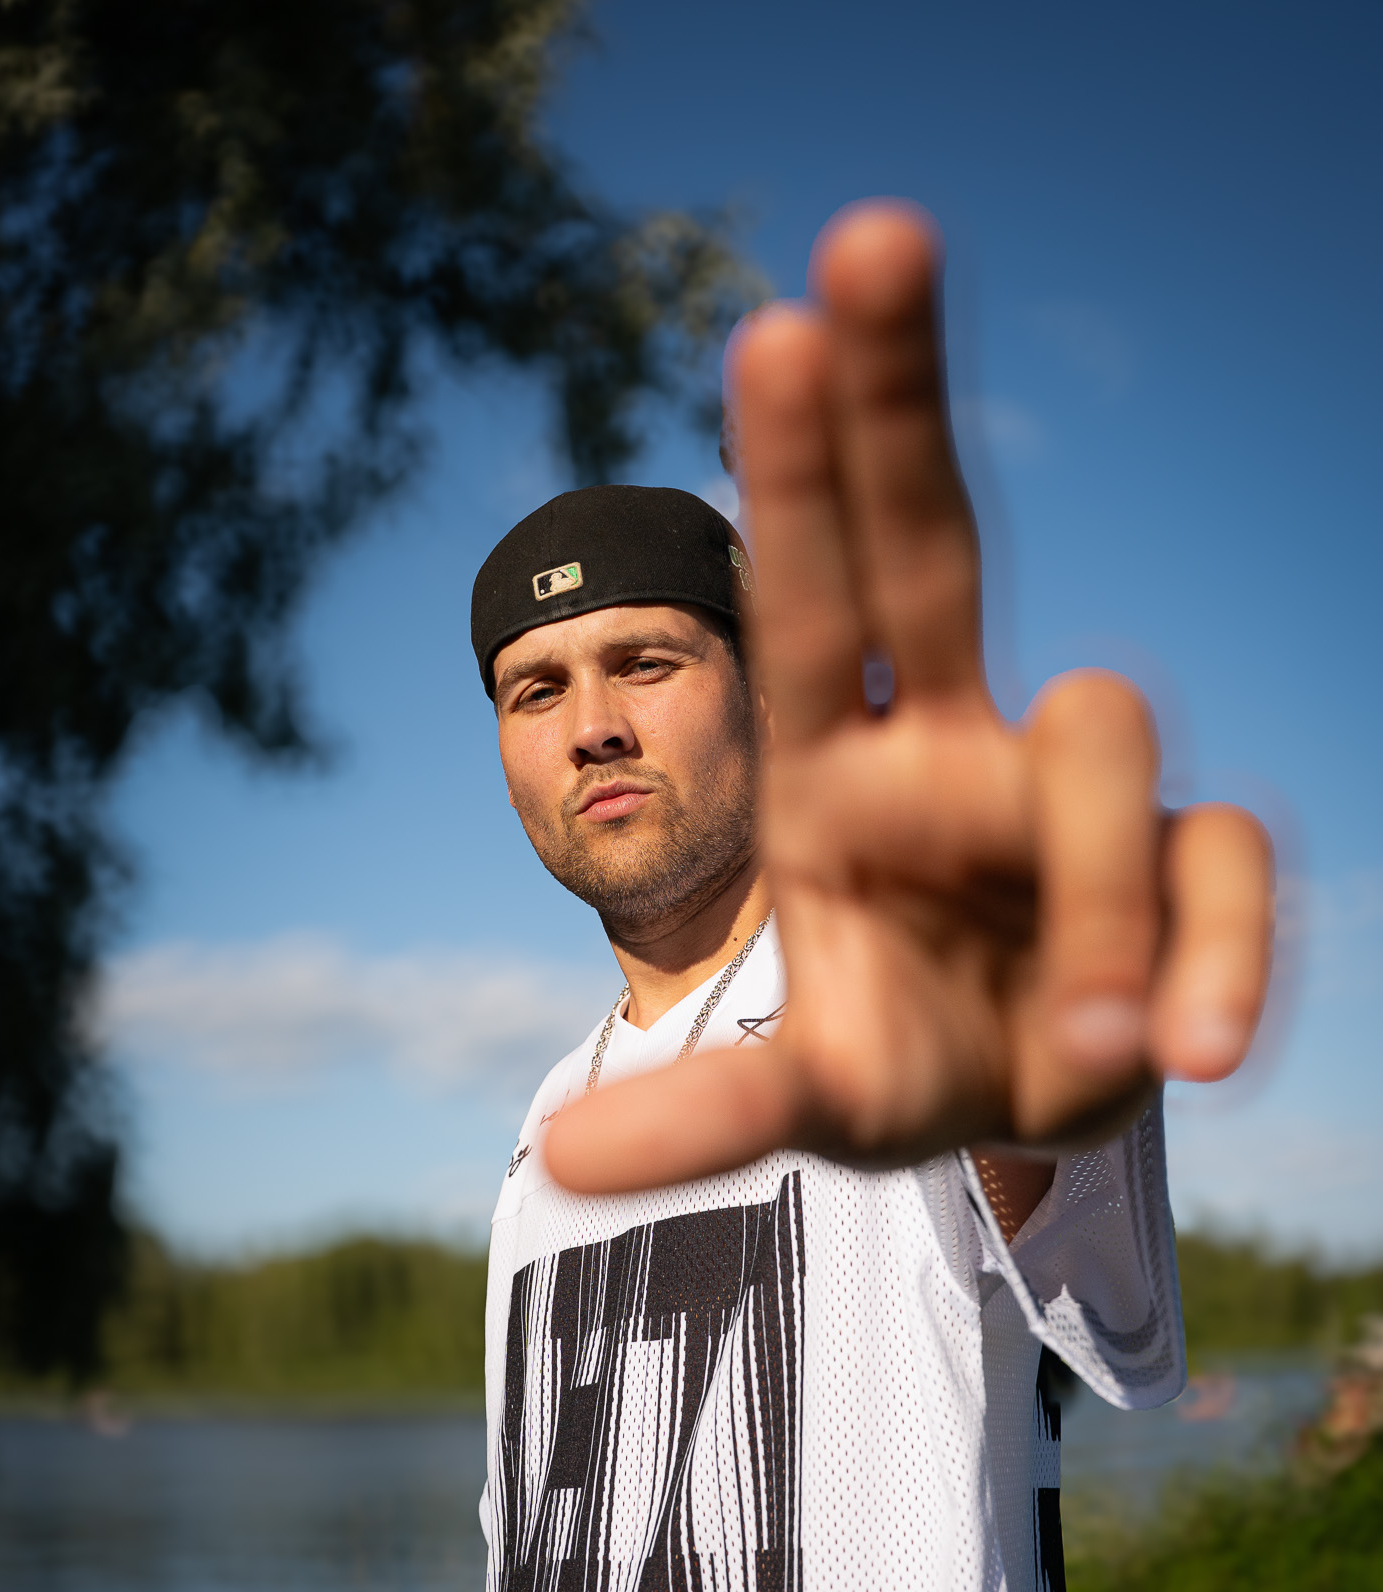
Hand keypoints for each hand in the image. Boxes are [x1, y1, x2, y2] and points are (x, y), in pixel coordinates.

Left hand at [546, 202, 1272, 1192]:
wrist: (1025, 1105)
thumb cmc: (900, 1060)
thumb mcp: (804, 1102)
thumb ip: (705, 1118)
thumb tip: (560, 1168)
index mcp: (839, 776)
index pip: (812, 597)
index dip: (801, 470)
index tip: (772, 323)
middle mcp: (955, 747)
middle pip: (932, 543)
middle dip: (899, 401)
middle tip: (868, 229)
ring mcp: (1075, 792)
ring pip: (1102, 740)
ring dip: (1089, 888)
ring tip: (1088, 1039)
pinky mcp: (1188, 859)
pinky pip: (1225, 864)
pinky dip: (1212, 958)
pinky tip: (1176, 1056)